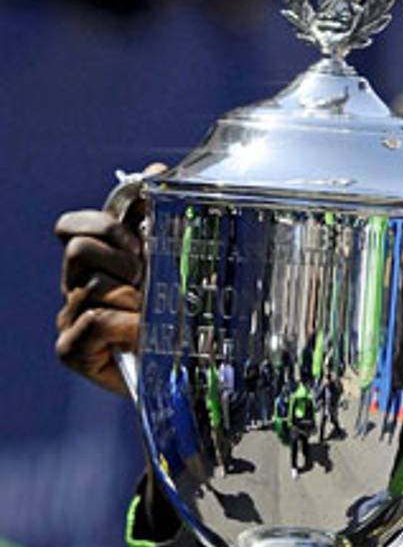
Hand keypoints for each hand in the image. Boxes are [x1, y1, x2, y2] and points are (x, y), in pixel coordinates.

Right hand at [53, 164, 161, 394]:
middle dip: (121, 258)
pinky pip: (94, 319)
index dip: (104, 222)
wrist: (187, 377)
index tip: (140, 237)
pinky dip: (127, 323)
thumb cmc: (181, 320)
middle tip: (150, 278)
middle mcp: (76, 288)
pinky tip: (146, 333)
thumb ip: (159, 221)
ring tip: (155, 314)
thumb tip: (157, 170)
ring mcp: (71, 319)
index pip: (72, 225)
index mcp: (97, 264)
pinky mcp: (72, 350)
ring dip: (132, 297)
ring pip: (91, 286)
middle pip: (79, 249)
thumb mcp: (174, 265)